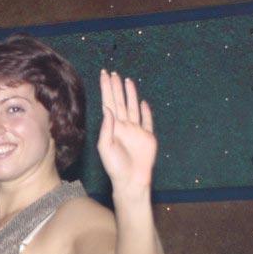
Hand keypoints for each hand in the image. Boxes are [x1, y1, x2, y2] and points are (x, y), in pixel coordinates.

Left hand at [97, 70, 156, 190]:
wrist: (131, 180)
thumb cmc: (115, 166)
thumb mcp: (105, 147)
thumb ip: (106, 128)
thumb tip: (107, 109)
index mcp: (112, 127)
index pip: (108, 103)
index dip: (106, 89)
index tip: (104, 75)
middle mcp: (124, 126)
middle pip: (120, 102)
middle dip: (116, 87)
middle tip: (113, 73)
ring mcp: (136, 130)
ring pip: (132, 107)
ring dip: (130, 94)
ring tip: (127, 80)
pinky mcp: (148, 137)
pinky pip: (147, 121)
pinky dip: (146, 111)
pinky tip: (142, 102)